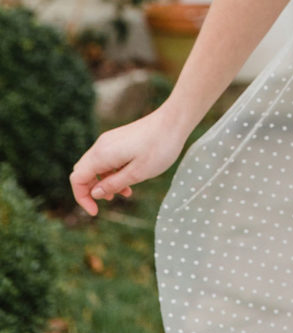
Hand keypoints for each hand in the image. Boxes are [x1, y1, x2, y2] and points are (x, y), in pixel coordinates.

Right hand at [69, 105, 189, 216]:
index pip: (77, 179)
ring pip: (97, 166)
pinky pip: (108, 158)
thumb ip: (113, 184)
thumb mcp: (137, 173)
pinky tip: (130, 179)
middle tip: (112, 199)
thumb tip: (95, 193)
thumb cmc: (159, 147)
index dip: (82, 198)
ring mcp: (110, 140)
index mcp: (101, 154)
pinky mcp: (120, 138)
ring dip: (106, 181)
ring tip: (125, 192)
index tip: (96, 211)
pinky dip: (114, 171)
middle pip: (84, 171)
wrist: (174, 120)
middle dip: (93, 190)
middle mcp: (101, 145)